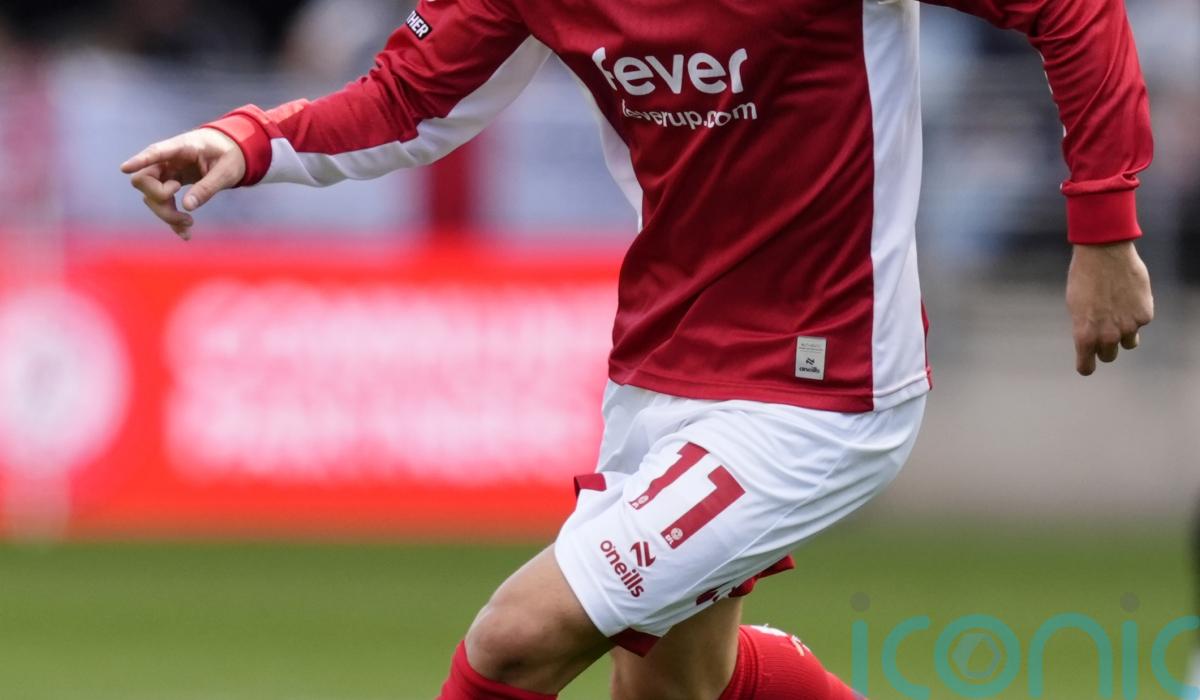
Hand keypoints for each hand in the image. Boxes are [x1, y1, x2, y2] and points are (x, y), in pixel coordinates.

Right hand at [120, 128, 245, 240]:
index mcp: (183, 147)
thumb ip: (208, 187)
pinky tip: (184, 234)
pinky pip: (161, 202)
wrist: (234, 151)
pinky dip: (170, 219)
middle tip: (186, 214)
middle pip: (144, 179)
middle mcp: (169, 159)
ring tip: (190, 223)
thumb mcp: (227, 171)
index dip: (139, 160)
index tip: (124, 168)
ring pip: (150, 195)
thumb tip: (187, 208)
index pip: (156, 152)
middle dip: (159, 200)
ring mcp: (167, 172)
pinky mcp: (170, 183)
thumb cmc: (232, 155)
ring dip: (166, 214)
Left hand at [1066, 241, 1153, 375]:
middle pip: (1109, 356)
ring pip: (1128, 343)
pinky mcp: (1145, 316)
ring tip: (1117, 313)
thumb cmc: (1084, 277)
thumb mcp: (1075, 306)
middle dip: (1105, 347)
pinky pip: (1140, 323)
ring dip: (1123, 334)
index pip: (1086, 367)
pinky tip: (1129, 296)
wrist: (1104, 253)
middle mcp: (1107, 336)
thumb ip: (1085, 326)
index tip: (1087, 362)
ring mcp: (1129, 327)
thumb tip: (1091, 339)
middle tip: (1103, 331)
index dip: (1086, 365)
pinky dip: (1135, 314)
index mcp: (1084, 335)